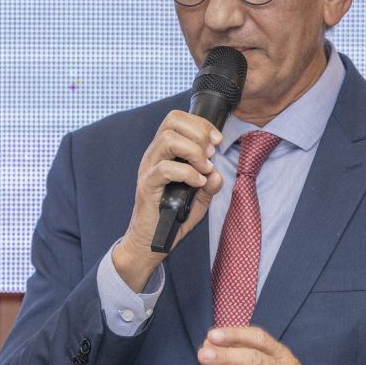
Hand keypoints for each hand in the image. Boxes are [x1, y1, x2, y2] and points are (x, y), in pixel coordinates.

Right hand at [112, 110, 223, 290]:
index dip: (201, 124)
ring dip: (194, 151)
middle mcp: (154, 156)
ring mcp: (148, 169)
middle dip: (199, 133)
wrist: (149, 245)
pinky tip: (197, 183)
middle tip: (211, 154)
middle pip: (172, 121)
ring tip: (204, 168)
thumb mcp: (198, 201)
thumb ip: (210, 186)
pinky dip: (187, 172)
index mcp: (164, 153)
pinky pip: (165, 168)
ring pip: (168, 139)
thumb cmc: (171, 220)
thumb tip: (218, 174)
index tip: (217, 141)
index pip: (177, 119)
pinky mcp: (147, 186)